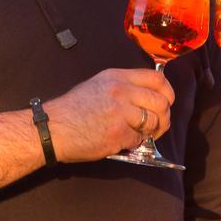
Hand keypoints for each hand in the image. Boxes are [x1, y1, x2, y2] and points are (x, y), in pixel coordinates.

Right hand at [44, 68, 173, 161]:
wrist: (52, 128)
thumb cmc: (73, 109)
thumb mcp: (98, 85)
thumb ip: (123, 87)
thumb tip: (147, 97)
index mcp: (117, 77)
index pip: (156, 78)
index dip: (168, 92)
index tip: (166, 102)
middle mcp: (121, 91)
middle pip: (160, 102)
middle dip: (164, 117)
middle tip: (157, 126)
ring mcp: (120, 112)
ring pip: (154, 121)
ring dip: (152, 132)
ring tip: (142, 135)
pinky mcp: (118, 133)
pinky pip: (139, 139)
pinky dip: (136, 143)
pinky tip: (124, 142)